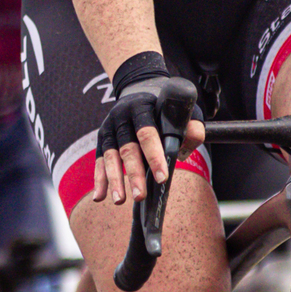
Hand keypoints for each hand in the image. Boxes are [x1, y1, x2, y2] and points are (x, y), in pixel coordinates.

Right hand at [92, 53, 202, 206]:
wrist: (139, 90)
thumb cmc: (164, 108)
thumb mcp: (181, 110)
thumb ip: (191, 126)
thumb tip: (191, 141)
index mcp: (141, 107)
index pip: (147, 133)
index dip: (154, 157)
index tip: (161, 178)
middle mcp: (121, 117)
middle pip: (127, 149)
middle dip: (134, 174)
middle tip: (140, 196)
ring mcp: (109, 128)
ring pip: (110, 157)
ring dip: (114, 180)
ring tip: (120, 200)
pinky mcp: (102, 139)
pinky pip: (99, 161)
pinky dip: (99, 179)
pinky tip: (100, 197)